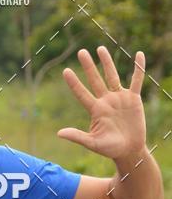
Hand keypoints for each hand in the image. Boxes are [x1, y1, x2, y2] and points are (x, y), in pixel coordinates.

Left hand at [57, 46, 146, 160]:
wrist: (129, 150)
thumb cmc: (109, 149)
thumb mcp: (92, 143)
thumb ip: (77, 136)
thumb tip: (59, 133)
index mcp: (95, 110)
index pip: (82, 93)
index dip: (74, 83)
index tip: (65, 71)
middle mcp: (106, 101)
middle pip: (95, 79)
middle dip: (88, 66)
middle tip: (81, 52)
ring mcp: (119, 98)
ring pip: (112, 76)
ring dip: (107, 62)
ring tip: (100, 48)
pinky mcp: (133, 99)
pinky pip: (136, 80)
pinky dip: (138, 68)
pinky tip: (139, 55)